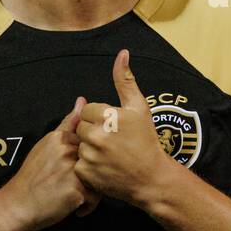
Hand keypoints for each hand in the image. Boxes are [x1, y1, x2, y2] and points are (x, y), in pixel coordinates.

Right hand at [0, 96, 100, 230]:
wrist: (17, 205)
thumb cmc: (32, 176)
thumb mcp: (47, 144)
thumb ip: (68, 124)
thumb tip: (82, 101)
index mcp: (60, 138)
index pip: (91, 138)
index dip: (90, 153)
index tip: (78, 166)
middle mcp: (67, 151)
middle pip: (97, 158)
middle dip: (94, 171)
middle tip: (76, 182)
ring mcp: (73, 171)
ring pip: (99, 177)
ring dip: (92, 188)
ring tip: (76, 193)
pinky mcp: (77, 192)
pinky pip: (96, 197)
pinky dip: (88, 204)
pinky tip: (75, 205)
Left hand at [75, 49, 175, 206]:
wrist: (151, 178)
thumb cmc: (146, 140)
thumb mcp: (139, 107)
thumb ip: (125, 80)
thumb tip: (122, 53)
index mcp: (108, 115)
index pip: (87, 109)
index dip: (100, 117)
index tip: (114, 127)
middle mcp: (96, 135)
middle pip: (81, 126)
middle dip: (94, 132)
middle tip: (113, 142)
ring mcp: (90, 155)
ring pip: (79, 144)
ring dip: (90, 148)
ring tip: (110, 155)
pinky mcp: (86, 173)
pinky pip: (78, 163)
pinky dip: (88, 165)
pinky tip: (104, 166)